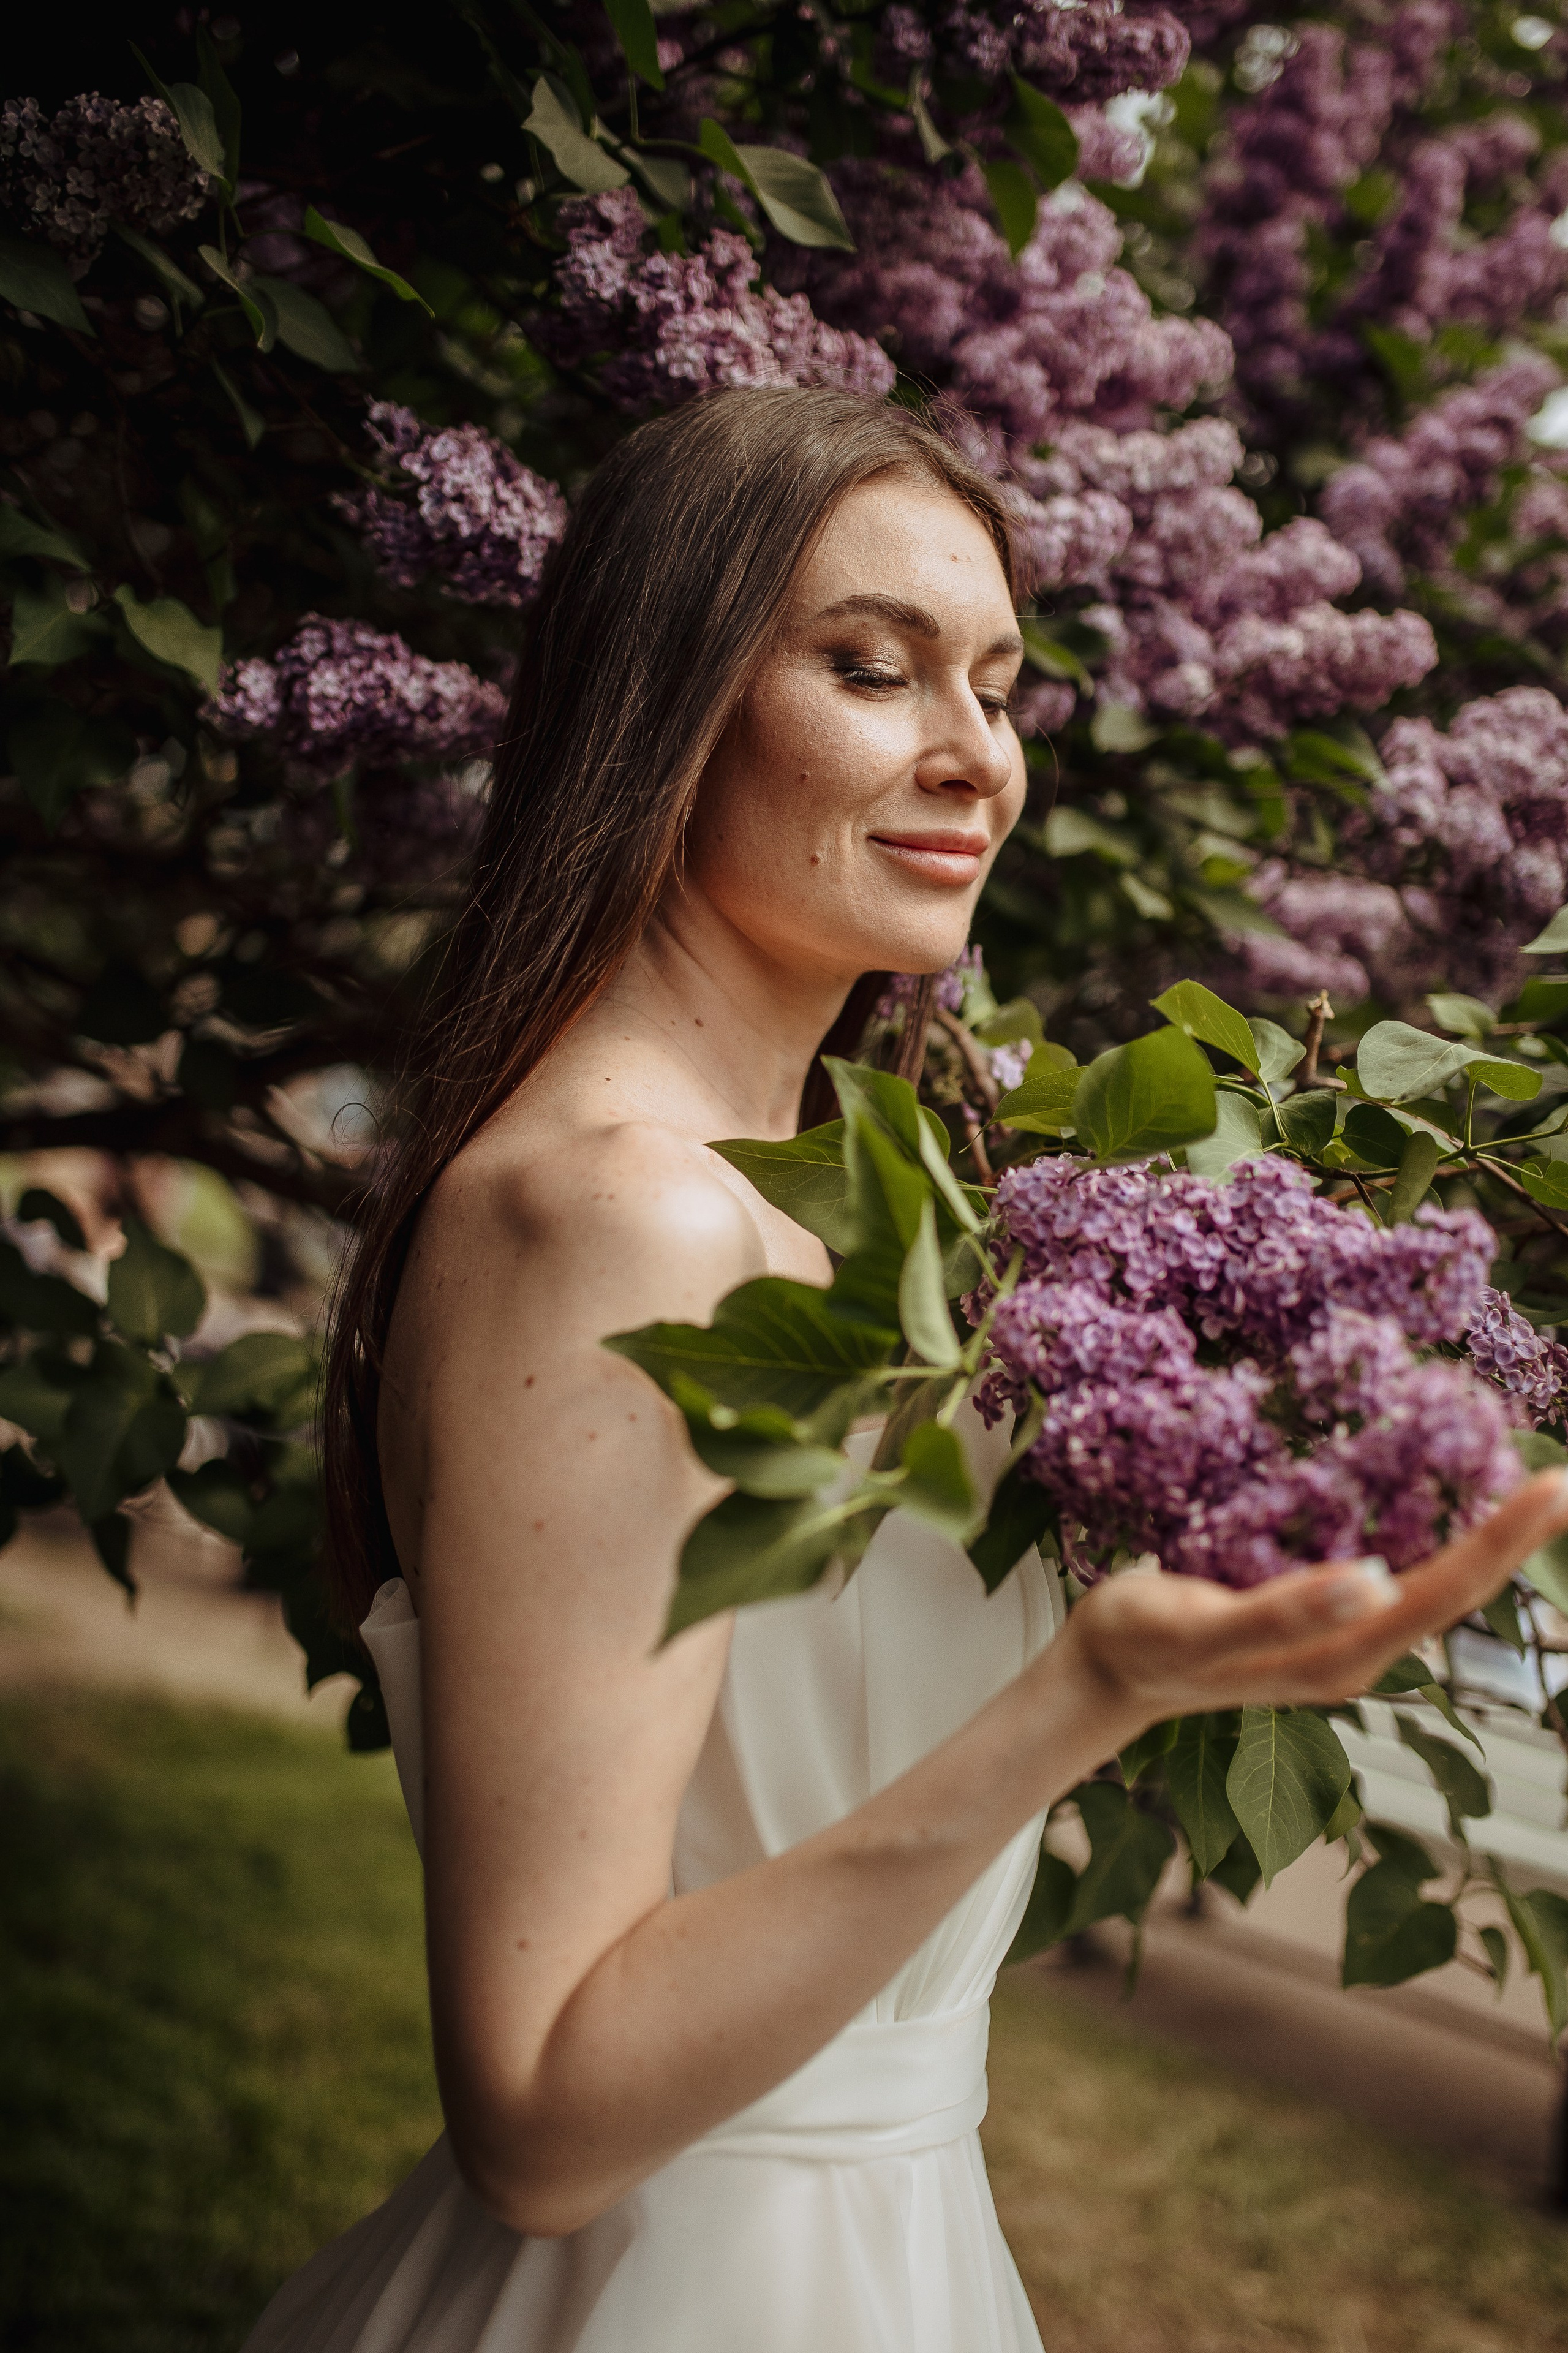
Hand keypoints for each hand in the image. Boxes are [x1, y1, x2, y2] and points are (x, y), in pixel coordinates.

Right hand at [1064, 1467, 1567, 1732]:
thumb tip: (1377, 1582)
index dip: (1499, 1543)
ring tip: (1520, 1480)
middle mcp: (1356, 1651)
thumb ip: (1283, 1613)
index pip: (1441, 1595)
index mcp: (1339, 1657)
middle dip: (1509, 1536)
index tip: (1549, 1487)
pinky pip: (1396, 1572)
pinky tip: (1437, 1496)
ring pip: (1431, 1582)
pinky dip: (1430, 1532)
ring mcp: (1341, 1636)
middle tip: (1557, 1477)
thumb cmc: (1145, 1641)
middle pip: (1454, 1592)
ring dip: (1479, 1534)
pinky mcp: (1321, 1615)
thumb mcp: (1201, 1627)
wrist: (1107, 1667)